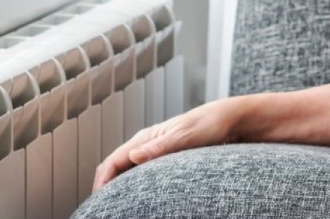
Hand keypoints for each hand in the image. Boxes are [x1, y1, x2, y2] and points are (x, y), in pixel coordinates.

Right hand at [92, 98, 242, 192]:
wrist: (230, 120)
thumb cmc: (210, 124)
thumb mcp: (186, 135)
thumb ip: (161, 146)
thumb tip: (134, 156)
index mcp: (146, 137)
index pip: (112, 161)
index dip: (101, 182)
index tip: (98, 201)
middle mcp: (146, 144)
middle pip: (115, 167)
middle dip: (104, 187)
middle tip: (102, 209)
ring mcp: (154, 151)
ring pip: (127, 171)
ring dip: (118, 187)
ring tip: (114, 207)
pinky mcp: (165, 158)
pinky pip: (141, 174)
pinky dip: (133, 185)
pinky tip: (136, 198)